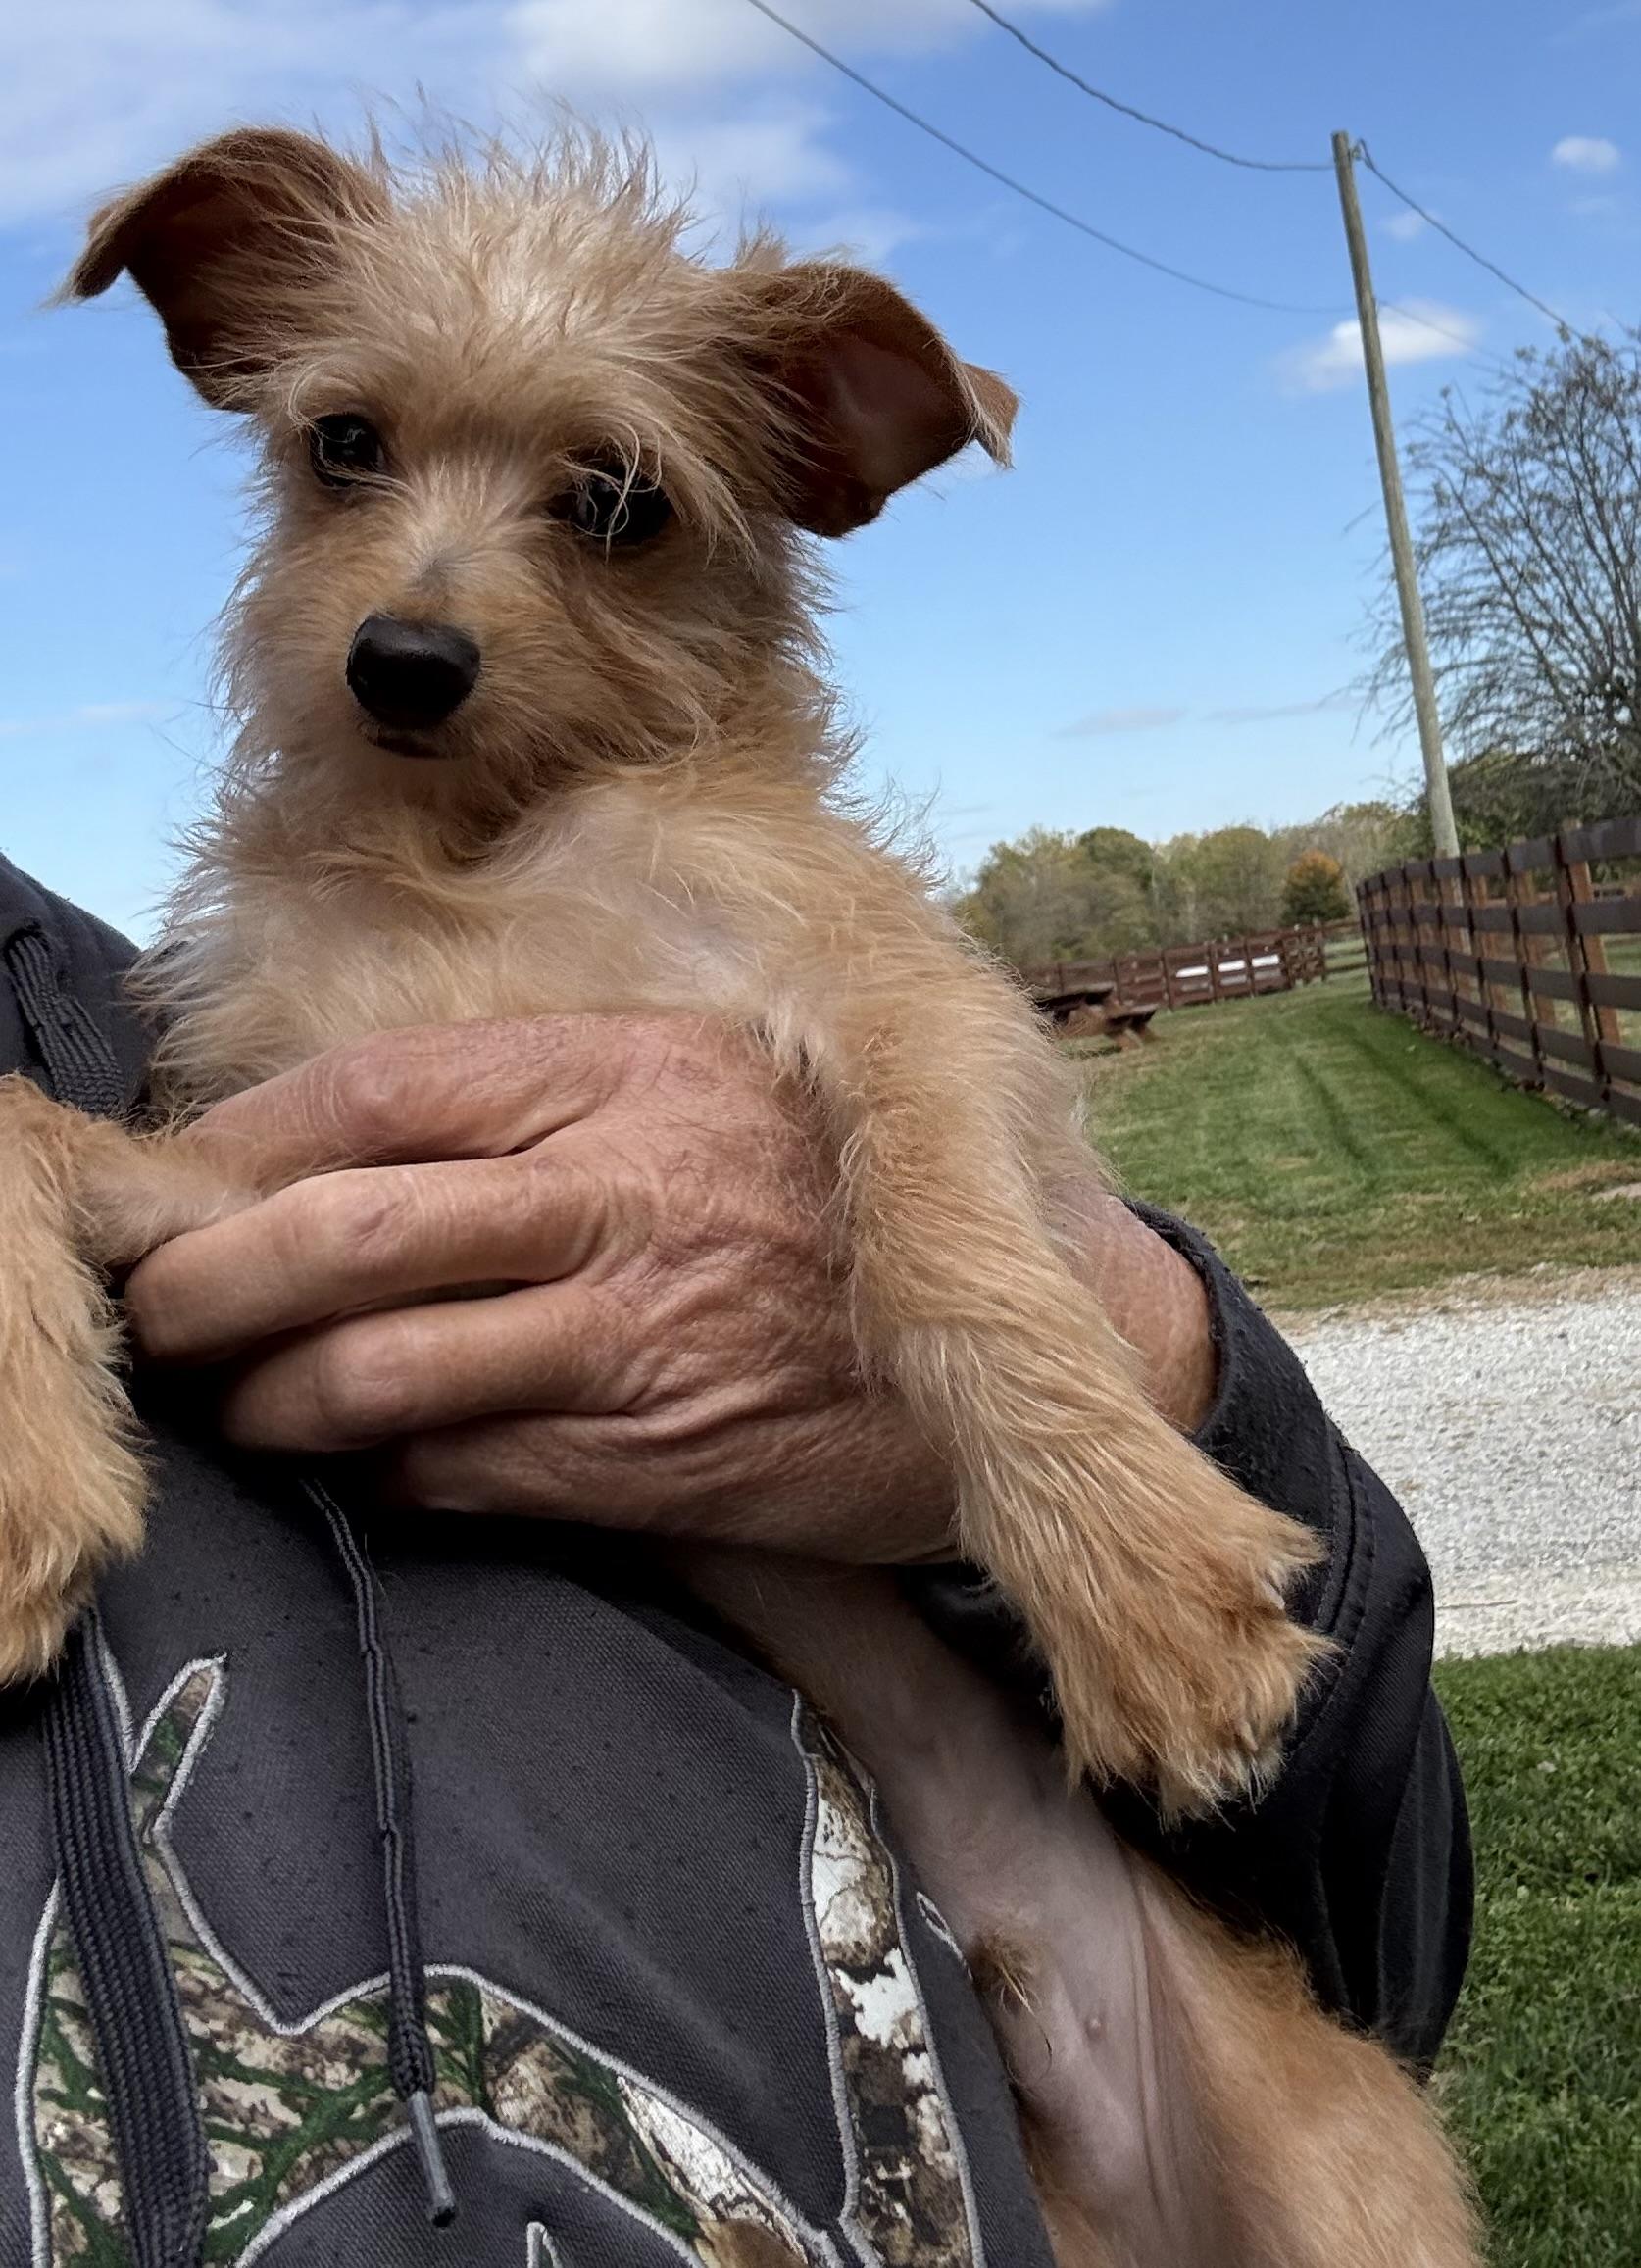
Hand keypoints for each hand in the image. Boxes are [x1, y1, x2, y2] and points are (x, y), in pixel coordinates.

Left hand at [125, 1017, 1215, 1558]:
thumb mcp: (717, 1084)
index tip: (185, 1182)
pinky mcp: (665, 1458)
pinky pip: (471, 1471)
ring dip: (277, 1402)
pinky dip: (389, 1472)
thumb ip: (559, 1100)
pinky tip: (372, 1463)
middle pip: (344, 1231)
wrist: (1032, 1327)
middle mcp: (626, 1192)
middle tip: (163, 1313)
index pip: (374, 1094)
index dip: (243, 1144)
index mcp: (630, 1071)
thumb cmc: (839, 1194)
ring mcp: (642, 1332)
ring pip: (382, 1371)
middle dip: (210, 1285)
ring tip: (243, 1406)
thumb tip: (360, 1147)